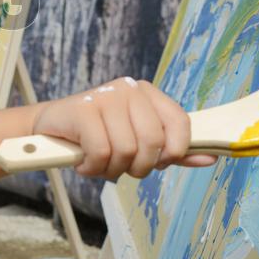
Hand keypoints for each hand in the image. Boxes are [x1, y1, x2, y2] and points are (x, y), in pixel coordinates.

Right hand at [33, 77, 216, 180]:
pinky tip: (83, 162)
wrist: (49, 129)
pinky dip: (92, 167)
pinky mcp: (83, 110)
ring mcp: (105, 97)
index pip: (180, 123)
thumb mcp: (138, 141)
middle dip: (139, 167)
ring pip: (126, 151)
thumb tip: (209, 158)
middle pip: (153, 142)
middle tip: (121, 167)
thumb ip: (172, 149)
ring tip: (98, 162)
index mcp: (147, 93)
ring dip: (111, 169)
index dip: (174, 152)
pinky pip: (101, 152)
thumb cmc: (97, 136)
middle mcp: (128, 89)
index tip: (158, 163)